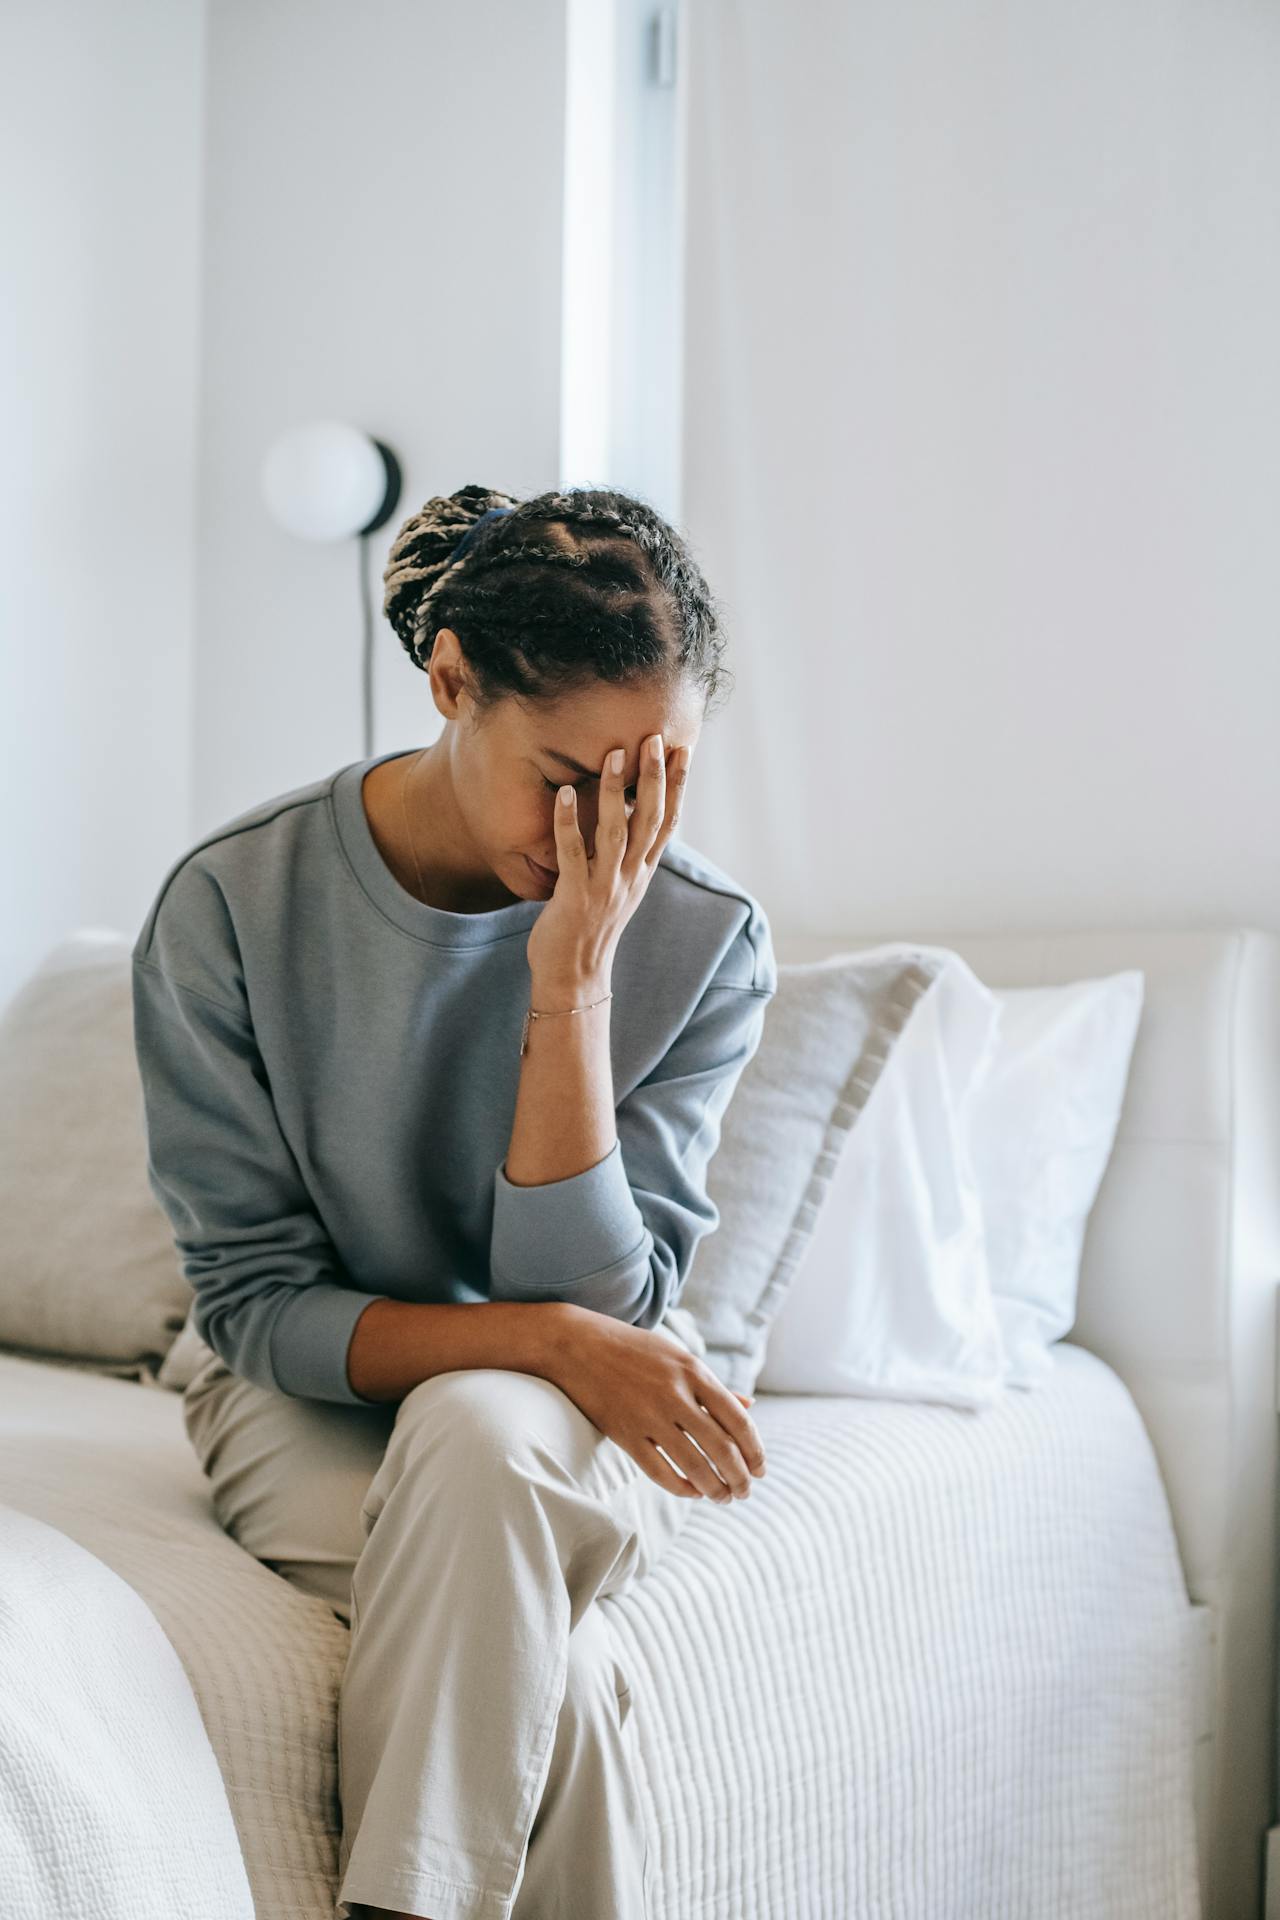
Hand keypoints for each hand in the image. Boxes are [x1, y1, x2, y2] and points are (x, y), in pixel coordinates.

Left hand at [525, 733, 690, 990]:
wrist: (574, 977)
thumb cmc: (590, 929)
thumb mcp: (620, 889)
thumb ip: (628, 857)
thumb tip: (633, 821)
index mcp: (642, 872)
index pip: (668, 821)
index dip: (678, 785)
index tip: (684, 749)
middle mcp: (630, 876)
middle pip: (651, 819)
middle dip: (655, 777)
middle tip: (656, 738)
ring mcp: (605, 886)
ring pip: (617, 831)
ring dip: (617, 791)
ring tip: (615, 754)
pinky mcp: (575, 896)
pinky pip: (573, 853)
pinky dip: (569, 821)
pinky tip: (565, 793)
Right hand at [543, 1304, 767, 1502]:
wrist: (577, 1344)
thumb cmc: (634, 1349)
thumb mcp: (678, 1356)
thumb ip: (713, 1385)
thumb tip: (750, 1406)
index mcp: (693, 1371)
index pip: (738, 1420)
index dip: (755, 1450)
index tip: (761, 1469)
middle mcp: (675, 1394)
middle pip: (722, 1448)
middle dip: (740, 1477)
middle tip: (745, 1492)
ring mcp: (648, 1416)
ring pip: (694, 1465)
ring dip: (716, 1489)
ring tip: (723, 1497)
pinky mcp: (624, 1434)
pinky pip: (660, 1472)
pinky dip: (682, 1488)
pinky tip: (693, 1492)